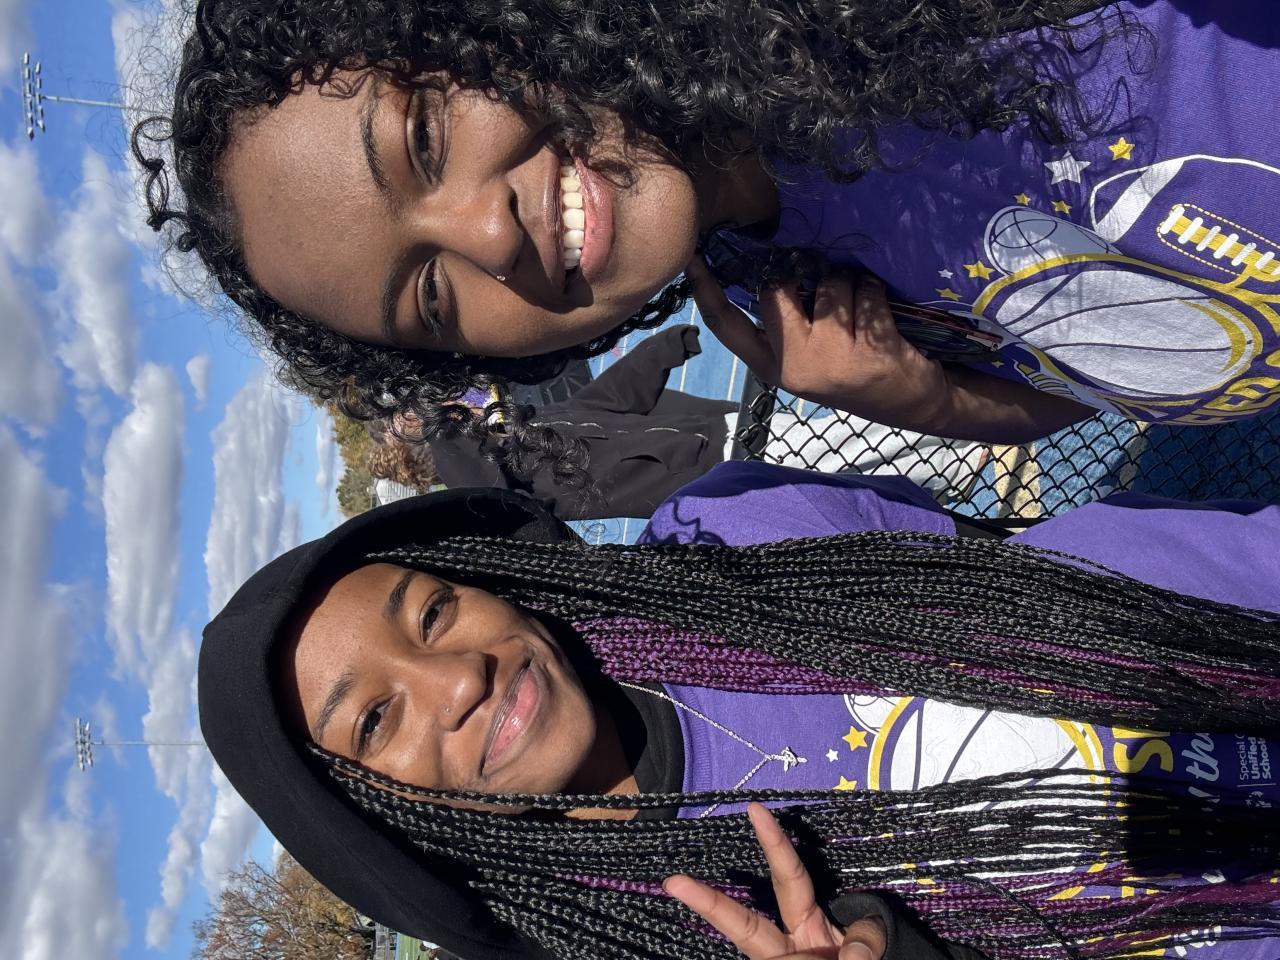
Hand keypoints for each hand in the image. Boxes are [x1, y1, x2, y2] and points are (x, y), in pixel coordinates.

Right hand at [664, 803, 887, 959]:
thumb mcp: (879, 944)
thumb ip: (867, 941)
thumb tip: (850, 957)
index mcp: (810, 924)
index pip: (789, 877)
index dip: (774, 843)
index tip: (755, 809)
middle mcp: (787, 948)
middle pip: (745, 926)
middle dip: (710, 903)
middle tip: (673, 881)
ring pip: (773, 959)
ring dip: (814, 958)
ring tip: (839, 953)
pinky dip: (822, 959)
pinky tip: (835, 955)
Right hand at [686, 256, 949, 430]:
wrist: (915, 403)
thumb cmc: (856, 372)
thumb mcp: (809, 360)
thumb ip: (783, 326)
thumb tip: (769, 271)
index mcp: (773, 367)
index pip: (728, 326)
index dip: (706, 291)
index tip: (688, 257)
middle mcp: (794, 367)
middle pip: (776, 290)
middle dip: (803, 280)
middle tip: (828, 304)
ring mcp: (829, 360)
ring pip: (828, 285)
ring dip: (849, 287)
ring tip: (862, 317)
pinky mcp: (865, 351)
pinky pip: (864, 290)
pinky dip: (877, 293)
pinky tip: (882, 321)